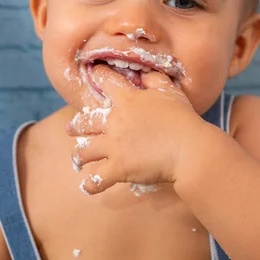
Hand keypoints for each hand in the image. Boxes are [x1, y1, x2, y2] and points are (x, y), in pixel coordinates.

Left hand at [66, 64, 202, 194]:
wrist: (188, 149)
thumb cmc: (183, 119)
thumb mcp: (170, 91)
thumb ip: (154, 80)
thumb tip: (144, 74)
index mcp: (127, 100)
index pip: (105, 81)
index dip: (98, 75)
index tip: (93, 73)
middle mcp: (114, 121)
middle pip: (85, 120)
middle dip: (76, 124)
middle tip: (71, 128)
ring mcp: (113, 146)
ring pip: (84, 151)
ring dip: (79, 155)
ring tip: (78, 159)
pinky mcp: (118, 168)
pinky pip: (96, 179)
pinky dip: (90, 184)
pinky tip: (87, 186)